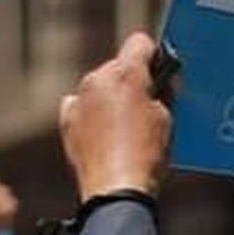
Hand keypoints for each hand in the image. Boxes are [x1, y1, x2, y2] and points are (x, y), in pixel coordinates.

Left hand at [59, 32, 171, 202]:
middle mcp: (97, 79)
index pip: (141, 43)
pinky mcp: (67, 120)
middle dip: (132, 83)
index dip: (154, 57)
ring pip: (100, 88)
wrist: (116, 191)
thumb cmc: (145, 157)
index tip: (160, 74)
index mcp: (126, 74)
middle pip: (118, 67)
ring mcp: (79, 99)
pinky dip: (93, 116)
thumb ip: (162, 95)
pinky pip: (83, 108)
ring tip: (127, 130)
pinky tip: (106, 138)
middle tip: (147, 110)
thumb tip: (160, 85)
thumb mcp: (166, 121)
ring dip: (112, 100)